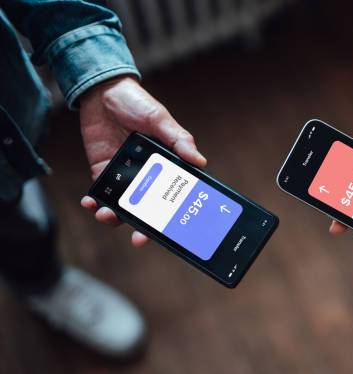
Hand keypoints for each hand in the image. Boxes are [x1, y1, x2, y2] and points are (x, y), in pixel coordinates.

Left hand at [78, 76, 206, 246]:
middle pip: (149, 210)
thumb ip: (179, 140)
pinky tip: (90, 202)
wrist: (103, 91)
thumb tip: (200, 162)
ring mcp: (125, 177)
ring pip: (123, 207)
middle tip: (139, 240)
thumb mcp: (161, 120)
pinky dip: (95, 202)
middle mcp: (147, 177)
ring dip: (115, 217)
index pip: (174, 197)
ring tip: (107, 215)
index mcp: (167, 167)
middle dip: (144, 229)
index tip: (174, 232)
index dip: (174, 217)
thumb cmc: (138, 104)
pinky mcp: (103, 172)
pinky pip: (101, 194)